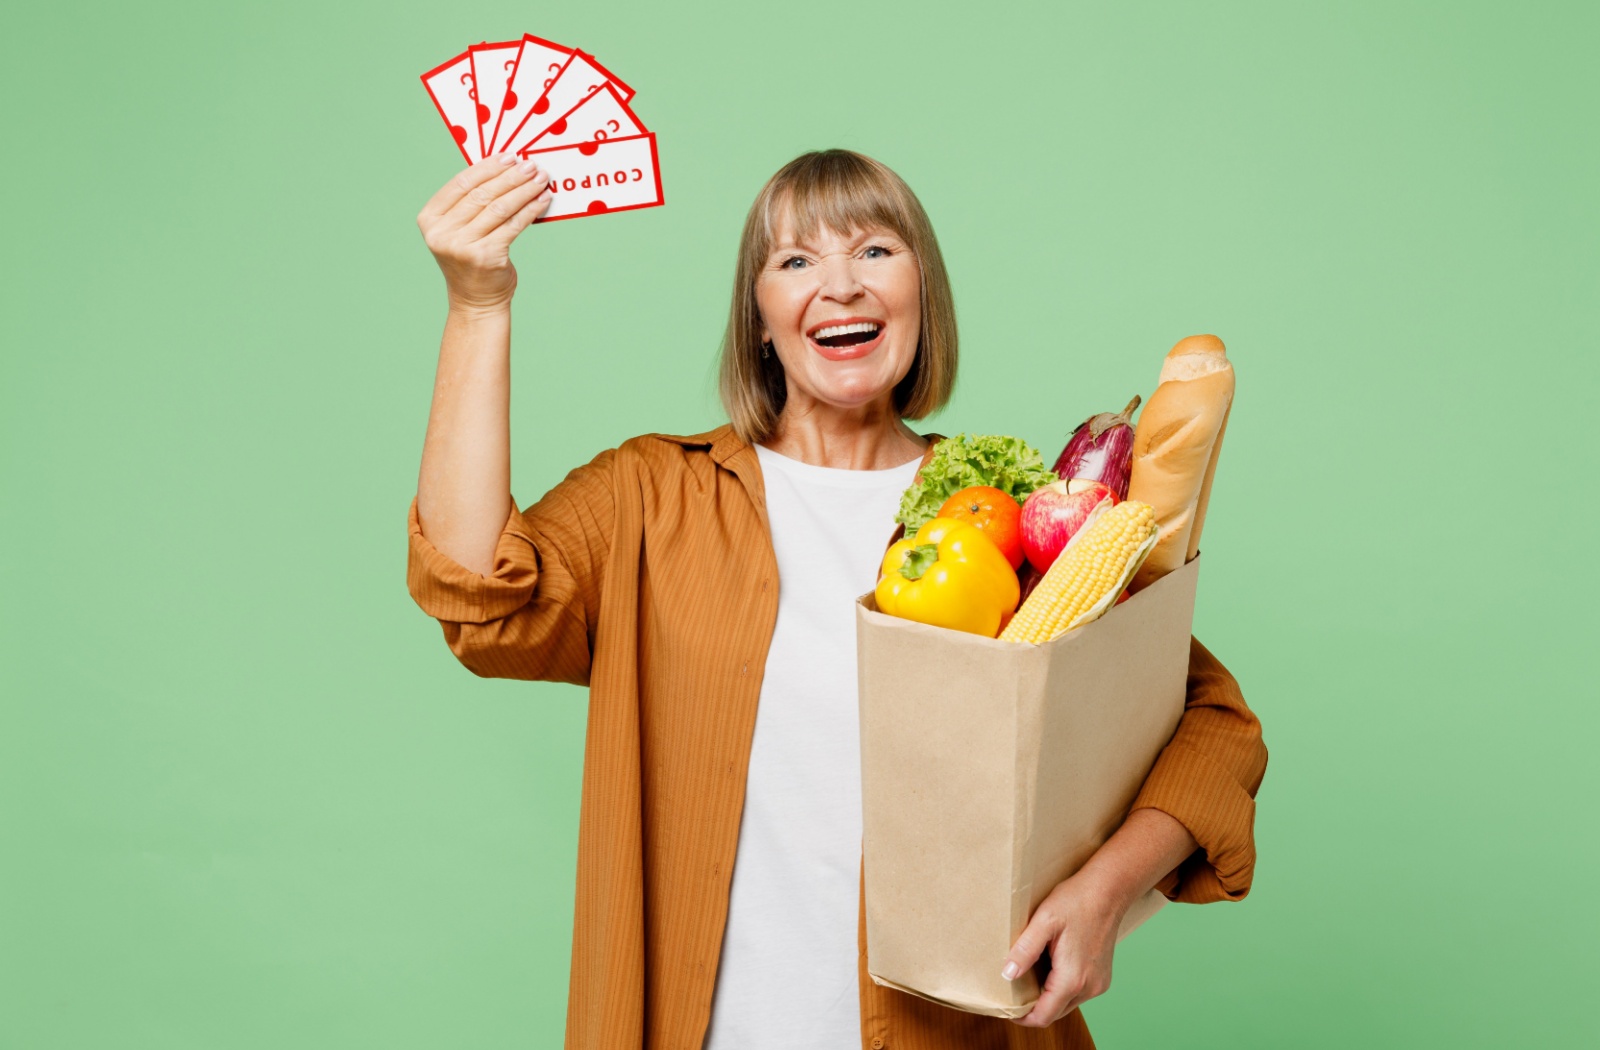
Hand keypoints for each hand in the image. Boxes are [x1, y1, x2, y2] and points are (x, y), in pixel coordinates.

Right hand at [416, 153, 552, 312]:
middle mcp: (441, 232)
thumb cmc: (472, 259)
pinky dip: (530, 210)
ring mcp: (461, 246)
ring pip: (499, 208)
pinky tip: (543, 200)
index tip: (509, 156)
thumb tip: (505, 169)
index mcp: (430, 219)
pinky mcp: (485, 256)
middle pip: (481, 194)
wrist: (475, 301)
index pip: (461, 183)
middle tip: (531, 165)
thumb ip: (471, 204)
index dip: (487, 167)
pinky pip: (513, 225)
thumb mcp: (460, 230)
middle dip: (510, 177)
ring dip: (524, 190)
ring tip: (541, 179)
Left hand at [1000, 871, 1123, 1027]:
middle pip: (1054, 1012)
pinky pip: (1077, 992)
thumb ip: (1025, 950)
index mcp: (1073, 979)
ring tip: (1027, 978)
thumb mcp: (1043, 922)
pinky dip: (1060, 988)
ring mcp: (1098, 983)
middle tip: (1011, 993)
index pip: (1043, 1016)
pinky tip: (1048, 969)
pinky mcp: (1102, 976)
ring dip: (1047, 997)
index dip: (1022, 1017)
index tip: (1006, 1008)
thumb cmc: (1076, 901)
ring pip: (1066, 1003)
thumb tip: (1007, 975)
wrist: (1108, 890)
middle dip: (1033, 1008)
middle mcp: (1089, 987)